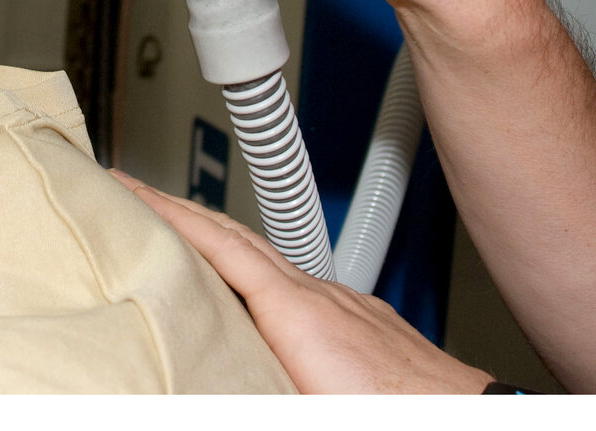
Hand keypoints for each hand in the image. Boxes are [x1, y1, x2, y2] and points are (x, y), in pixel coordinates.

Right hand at [114, 171, 491, 393]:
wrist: (471, 419)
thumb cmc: (394, 412)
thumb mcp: (299, 398)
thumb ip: (247, 375)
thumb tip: (203, 375)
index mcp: (296, 311)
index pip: (217, 243)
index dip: (165, 211)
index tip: (123, 187)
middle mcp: (320, 295)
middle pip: (236, 236)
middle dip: (182, 210)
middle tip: (135, 196)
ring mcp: (347, 304)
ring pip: (269, 259)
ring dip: (220, 241)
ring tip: (182, 240)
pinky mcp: (368, 322)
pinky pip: (299, 281)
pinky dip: (262, 272)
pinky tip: (260, 293)